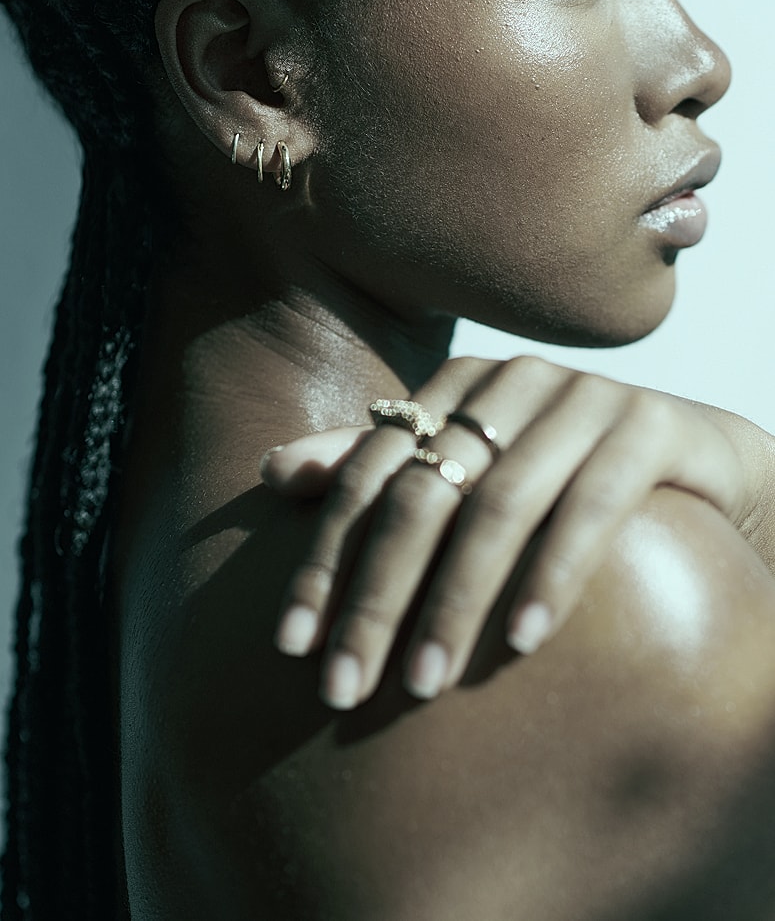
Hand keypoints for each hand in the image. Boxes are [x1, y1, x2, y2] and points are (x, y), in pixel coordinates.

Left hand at [261, 355, 749, 709]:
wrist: (694, 454)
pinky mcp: (648, 428)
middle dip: (376, 596)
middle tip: (343, 688)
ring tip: (422, 685)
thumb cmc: (564, 470)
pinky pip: (591, 506)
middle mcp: (511, 383)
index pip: (368, 474)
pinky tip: (523, 640)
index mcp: (456, 388)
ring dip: (456, 601)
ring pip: (497, 506)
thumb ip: (380, 468)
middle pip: (422, 494)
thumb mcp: (470, 468)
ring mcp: (582, 400)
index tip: (289, 645)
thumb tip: (268, 470)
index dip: (324, 558)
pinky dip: (552, 574)